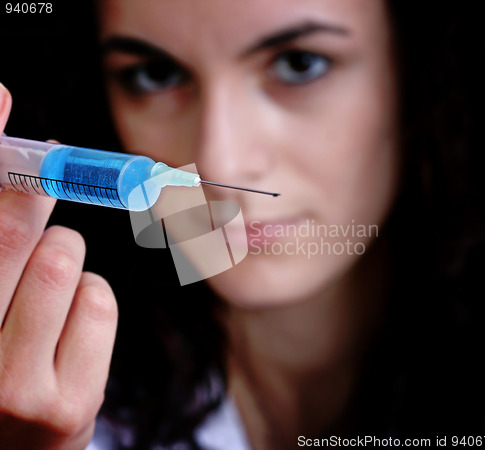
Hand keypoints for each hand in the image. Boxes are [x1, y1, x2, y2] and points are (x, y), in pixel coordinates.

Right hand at [0, 84, 117, 448]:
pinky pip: (99, 300)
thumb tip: (18, 162)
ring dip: (62, 261)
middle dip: (31, 196)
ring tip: (44, 299)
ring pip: (64, 256)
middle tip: (43, 172)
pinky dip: (90, 302)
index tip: (1, 99)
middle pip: (11, 231)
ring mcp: (13, 389)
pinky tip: (69, 336)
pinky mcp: (70, 405)